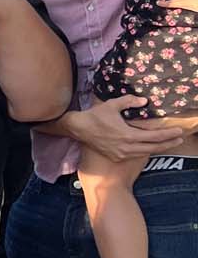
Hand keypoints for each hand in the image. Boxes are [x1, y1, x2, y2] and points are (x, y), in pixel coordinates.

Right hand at [70, 97, 184, 160]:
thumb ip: (130, 101)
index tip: (178, 131)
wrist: (78, 129)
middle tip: (179, 139)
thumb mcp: (112, 104)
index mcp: (128, 135)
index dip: (168, 134)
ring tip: (167, 143)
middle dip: (168, 143)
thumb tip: (144, 100)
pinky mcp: (116, 157)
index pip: (154, 136)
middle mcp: (127, 147)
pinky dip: (144, 150)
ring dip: (158, 148)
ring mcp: (122, 154)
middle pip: (153, 147)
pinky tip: (148, 146)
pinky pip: (135, 154)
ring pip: (145, 153)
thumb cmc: (95, 116)